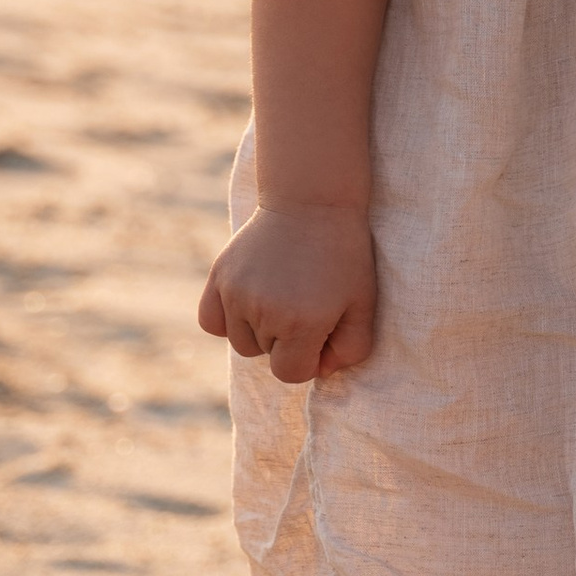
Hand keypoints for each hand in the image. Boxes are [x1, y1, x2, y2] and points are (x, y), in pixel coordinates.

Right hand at [199, 203, 377, 385]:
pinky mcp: (219, 277)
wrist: (312, 202)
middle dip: (288, 340)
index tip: (321, 332)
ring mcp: (236, 294)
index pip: (291, 373)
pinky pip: (211, 322)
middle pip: (267, 356)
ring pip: (240, 343)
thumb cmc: (344, 256)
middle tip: (306, 301)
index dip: (309, 359)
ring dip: (260, 331)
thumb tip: (320, 371)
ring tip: (282, 296)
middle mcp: (264, 312)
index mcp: (303, 323)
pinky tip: (250, 301)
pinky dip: (228, 319)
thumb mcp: (364, 303)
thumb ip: (351, 349)